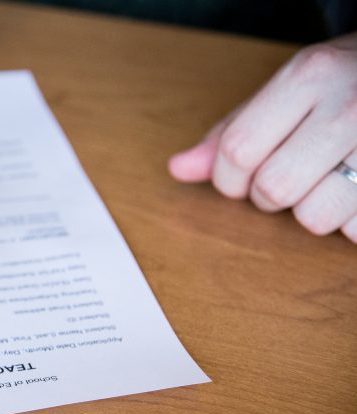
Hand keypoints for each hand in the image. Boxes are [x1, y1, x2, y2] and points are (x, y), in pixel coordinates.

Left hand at [169, 32, 356, 242]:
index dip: (228, 177)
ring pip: (315, 216)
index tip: (239, 176)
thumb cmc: (344, 83)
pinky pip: (355, 231)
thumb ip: (234, 130)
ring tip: (326, 183)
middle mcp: (347, 106)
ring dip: (311, 212)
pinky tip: (356, 192)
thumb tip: (179, 169)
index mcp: (308, 77)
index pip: (237, 150)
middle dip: (268, 196)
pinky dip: (350, 223)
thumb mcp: (290, 89)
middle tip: (287, 178)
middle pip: (273, 187)